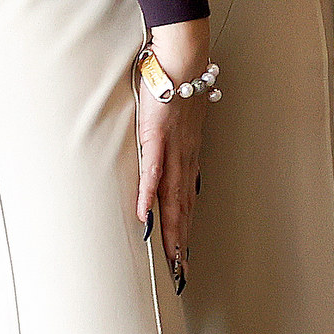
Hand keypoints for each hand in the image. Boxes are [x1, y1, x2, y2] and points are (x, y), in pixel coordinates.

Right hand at [137, 18, 211, 288]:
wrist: (183, 59)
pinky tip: (144, 217)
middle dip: (181, 242)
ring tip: (170, 258)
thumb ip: (172, 146)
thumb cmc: (179, 87)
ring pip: (172, 197)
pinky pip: (152, 171)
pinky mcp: (157, 137)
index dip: (187, 231)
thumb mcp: (178, 123)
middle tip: (181, 274)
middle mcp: (185, 158)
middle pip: (183, 208)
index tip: (186, 258)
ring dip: (171, 229)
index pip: (188, 202)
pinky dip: (148, 196)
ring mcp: (172, 150)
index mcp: (189, 156)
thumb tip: (166, 164)